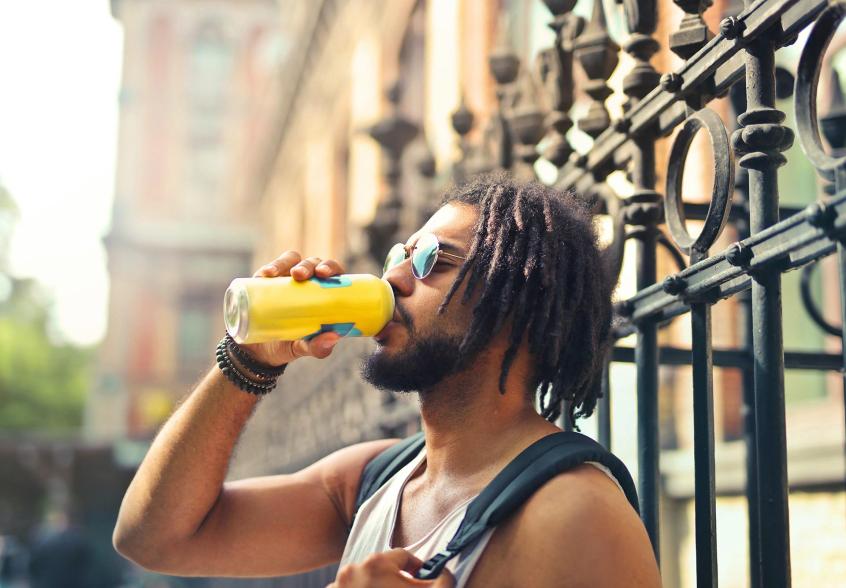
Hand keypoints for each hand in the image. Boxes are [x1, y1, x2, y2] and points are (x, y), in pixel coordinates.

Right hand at [240, 251, 345, 365]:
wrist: (258, 351)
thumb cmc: (289, 344)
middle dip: (309, 265)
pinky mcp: (266, 280)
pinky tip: (266, 275)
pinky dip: (269, 267)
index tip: (325, 274)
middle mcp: (307, 281)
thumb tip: (332, 338)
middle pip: (313, 263)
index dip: (331, 267)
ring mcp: (286, 278)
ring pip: (292, 260)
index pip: (333, 272)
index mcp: (323, 293)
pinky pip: (269, 268)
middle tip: (301, 275)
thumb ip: (317, 347)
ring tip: (281, 274)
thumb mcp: (303, 348)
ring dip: (287, 263)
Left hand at [327, 549, 455, 587]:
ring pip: (363, 581)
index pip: (404, 557)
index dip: (417, 569)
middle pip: (382, 568)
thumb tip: (445, 572)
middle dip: (395, 581)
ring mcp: (338, 586)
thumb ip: (444, 580)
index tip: (421, 581)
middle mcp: (353, 570)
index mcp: (377, 562)